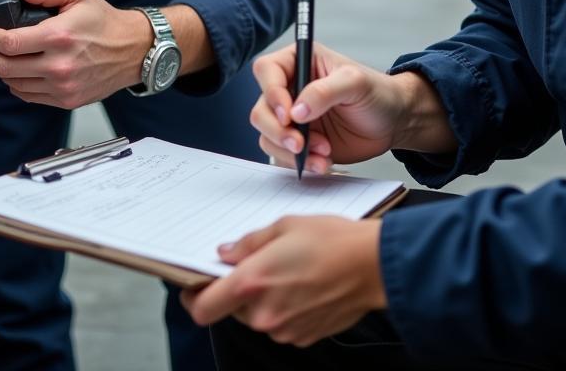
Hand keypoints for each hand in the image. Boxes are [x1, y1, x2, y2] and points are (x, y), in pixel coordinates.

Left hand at [0, 0, 149, 107]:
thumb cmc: (105, 22)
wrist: (133, 50)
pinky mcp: (66, 100)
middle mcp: (59, 65)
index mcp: (59, 36)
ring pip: (14, 84)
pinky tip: (15, 73)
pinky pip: (30, 96)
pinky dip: (16, 85)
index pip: (9, 42)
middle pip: (4, 67)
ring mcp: (62, 86)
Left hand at [181, 215, 384, 346]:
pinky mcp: (303, 337)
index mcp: (251, 284)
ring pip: (256, 316)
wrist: (374, 266)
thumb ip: (248, 244)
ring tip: (285, 270)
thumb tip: (226, 253)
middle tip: (252, 264)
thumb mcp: (283, 227)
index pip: (202, 307)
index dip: (191, 296)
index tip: (193, 284)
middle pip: (230, 310)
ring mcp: (284, 331)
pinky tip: (301, 285)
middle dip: (235, 290)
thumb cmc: (331, 240)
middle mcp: (263, 314)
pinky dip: (282, 307)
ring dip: (261, 298)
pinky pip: (280, 324)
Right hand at [250, 43, 449, 174]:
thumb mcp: (355, 83)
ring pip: (268, 134)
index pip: (267, 71)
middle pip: (261, 108)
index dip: (272, 93)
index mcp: (297, 61)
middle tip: (300, 144)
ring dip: (291, 150)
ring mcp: (292, 116)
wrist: (393, 122)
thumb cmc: (377, 92)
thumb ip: (324, 91)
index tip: (291, 115)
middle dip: (278, 131)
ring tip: (323, 154)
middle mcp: (289, 88)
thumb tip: (296, 110)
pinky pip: (283, 154)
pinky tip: (324, 162)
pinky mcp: (298, 140)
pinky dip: (300, 163)